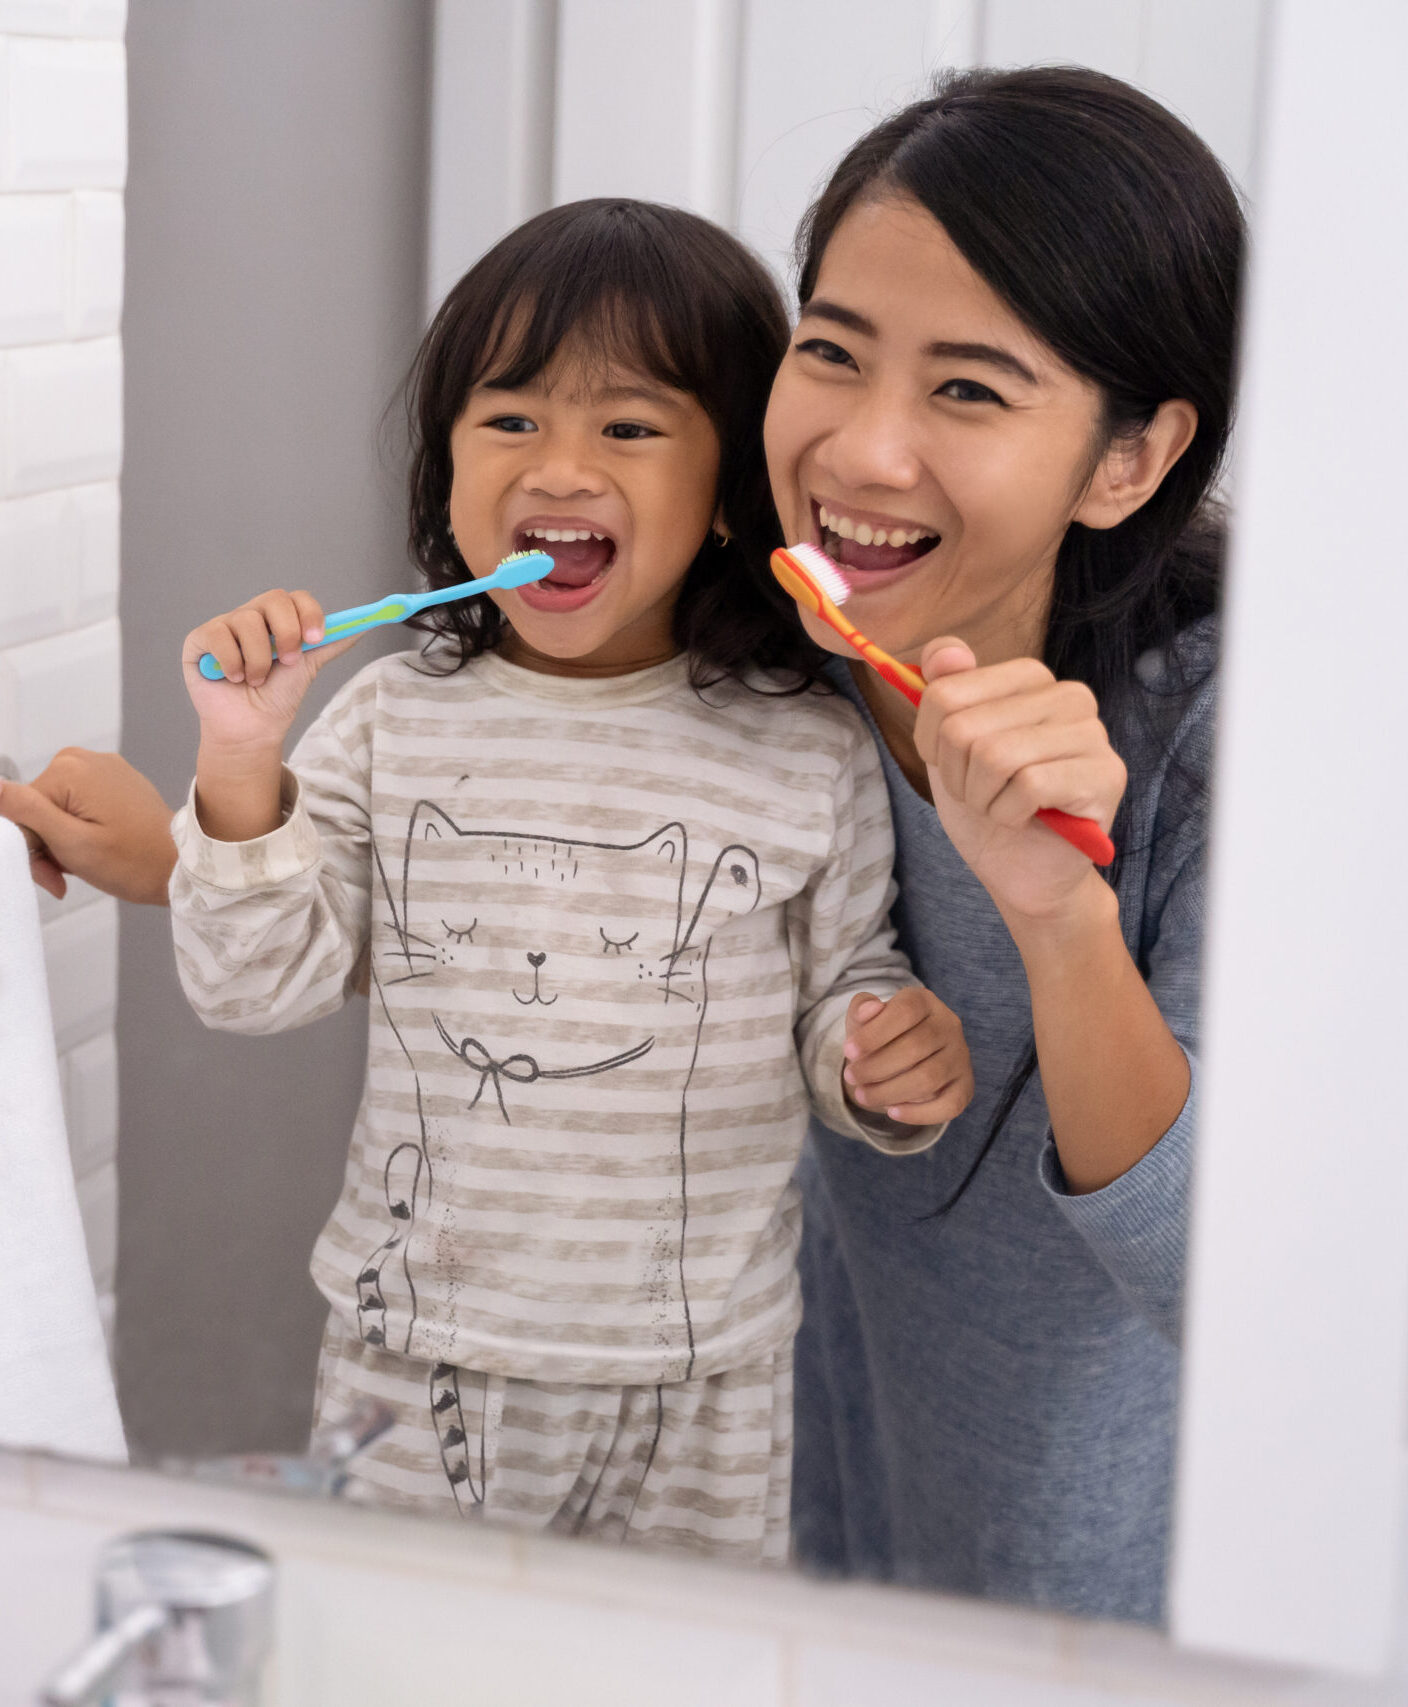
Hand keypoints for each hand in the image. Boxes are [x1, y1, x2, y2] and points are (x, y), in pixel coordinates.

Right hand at [0, 749, 175, 903]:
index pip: (18, 810)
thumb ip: (26, 811)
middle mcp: (81, 759)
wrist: (183, 867)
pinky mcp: (111, 782)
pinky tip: (95, 849)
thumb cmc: (135, 862)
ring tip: (86, 863)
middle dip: (45, 846)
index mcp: (67, 769)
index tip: (50, 873)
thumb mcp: (71, 843)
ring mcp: (100, 768)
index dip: (29, 848)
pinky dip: (78, 832)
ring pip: (53, 811)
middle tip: (66, 874)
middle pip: (36, 808)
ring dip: (61, 843)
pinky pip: (76, 807)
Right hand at [181, 588, 357, 755]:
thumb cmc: (277, 697)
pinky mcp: (200, 640)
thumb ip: (331, 644)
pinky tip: (233, 678)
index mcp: (279, 620)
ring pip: (247, 621)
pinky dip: (231, 662)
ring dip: (259, 659)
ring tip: (256, 680)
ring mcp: (225, 625)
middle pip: (274, 599)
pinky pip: (219, 635)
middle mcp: (252, 616)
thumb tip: (361, 627)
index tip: (316, 639)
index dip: (309, 613)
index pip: (296, 598)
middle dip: (287, 633)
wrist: (252, 728)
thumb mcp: (309, 667)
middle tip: (288, 662)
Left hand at [842, 988, 972, 1125]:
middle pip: (916, 1046)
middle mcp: (949, 1026)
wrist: (901, 1059)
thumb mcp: (865, 1018)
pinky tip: (892, 1112)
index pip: (906, 1011)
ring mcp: (960, 1057)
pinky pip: (949, 1105)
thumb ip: (862, 1009)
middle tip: (851, 1077)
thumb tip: (868, 1010)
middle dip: (876, 1066)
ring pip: (929, 1078)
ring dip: (889, 1091)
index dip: (875, 1033)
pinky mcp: (965, 1086)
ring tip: (862, 1095)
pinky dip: (919, 1113)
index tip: (848, 1051)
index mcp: (925, 1001)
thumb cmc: (880, 1035)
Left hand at [913, 639, 1126, 924]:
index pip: (944, 692)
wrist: (1025, 872)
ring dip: (983, 798)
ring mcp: (1092, 733)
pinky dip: (1008, 815)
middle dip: (958, 777)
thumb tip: (945, 650)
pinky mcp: (1105, 774)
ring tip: (1003, 807)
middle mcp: (1068, 695)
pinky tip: (1025, 820)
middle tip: (983, 794)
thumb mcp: (949, 748)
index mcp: (1030, 678)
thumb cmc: (990, 805)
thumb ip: (944, 693)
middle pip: (964, 728)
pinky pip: (1027, 786)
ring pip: (994, 756)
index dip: (930, 742)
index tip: (952, 764)